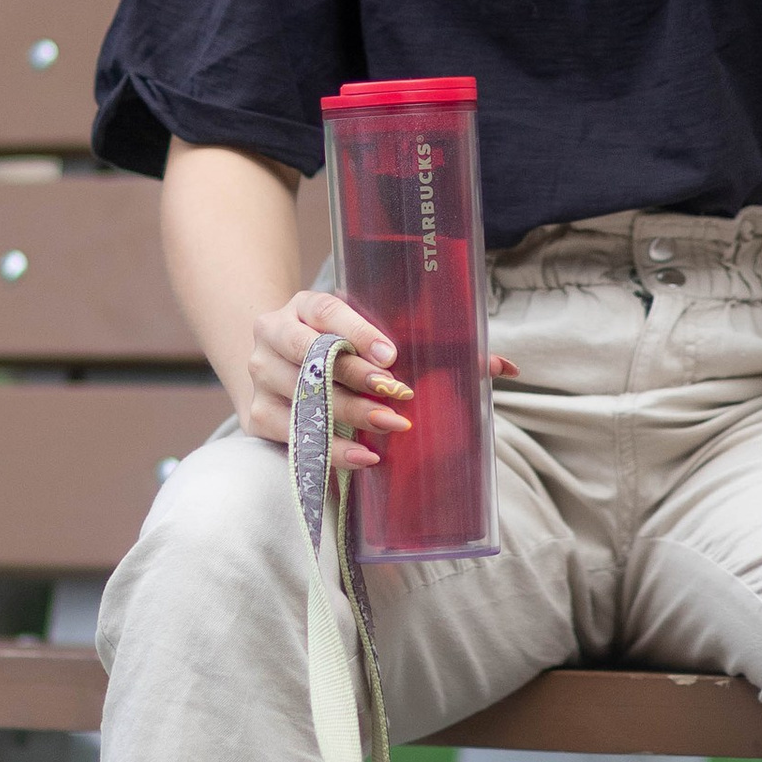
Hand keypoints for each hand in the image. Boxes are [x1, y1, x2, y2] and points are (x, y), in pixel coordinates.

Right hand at [240, 291, 516, 469]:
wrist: (280, 363)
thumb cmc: (345, 348)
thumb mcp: (377, 334)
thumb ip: (434, 344)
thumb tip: (504, 367)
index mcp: (305, 304)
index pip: (328, 310)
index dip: (359, 331)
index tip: (392, 355)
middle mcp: (273, 333)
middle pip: (313, 356)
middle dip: (359, 378)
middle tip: (401, 396)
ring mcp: (261, 376)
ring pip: (303, 397)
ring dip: (349, 415)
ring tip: (391, 426)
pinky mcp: (256, 415)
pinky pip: (291, 435)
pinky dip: (330, 448)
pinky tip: (365, 456)